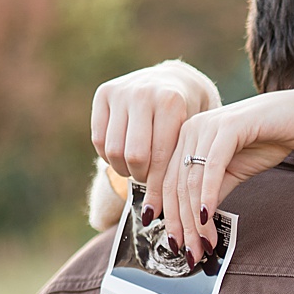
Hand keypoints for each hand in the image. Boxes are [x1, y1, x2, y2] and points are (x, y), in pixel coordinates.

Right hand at [91, 61, 221, 194]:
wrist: (173, 80)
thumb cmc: (188, 117)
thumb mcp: (194, 134)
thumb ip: (182, 164)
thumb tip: (161, 213)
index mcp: (170, 102)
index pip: (159, 156)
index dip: (157, 185)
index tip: (157, 207)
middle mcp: (144, 93)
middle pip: (133, 156)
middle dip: (140, 176)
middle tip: (148, 180)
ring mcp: (121, 92)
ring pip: (113, 150)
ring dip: (123, 169)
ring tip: (137, 170)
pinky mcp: (104, 93)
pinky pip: (99, 139)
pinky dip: (109, 156)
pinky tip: (123, 156)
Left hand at [167, 90, 293, 261]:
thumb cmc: (266, 142)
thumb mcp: (231, 173)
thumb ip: (209, 193)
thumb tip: (194, 225)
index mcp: (185, 138)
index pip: (168, 182)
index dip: (168, 216)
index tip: (175, 244)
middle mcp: (190, 129)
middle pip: (176, 184)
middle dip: (181, 224)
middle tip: (189, 252)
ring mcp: (207, 125)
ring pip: (191, 179)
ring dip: (195, 217)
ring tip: (203, 243)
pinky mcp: (228, 127)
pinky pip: (212, 167)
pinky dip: (208, 194)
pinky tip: (207, 217)